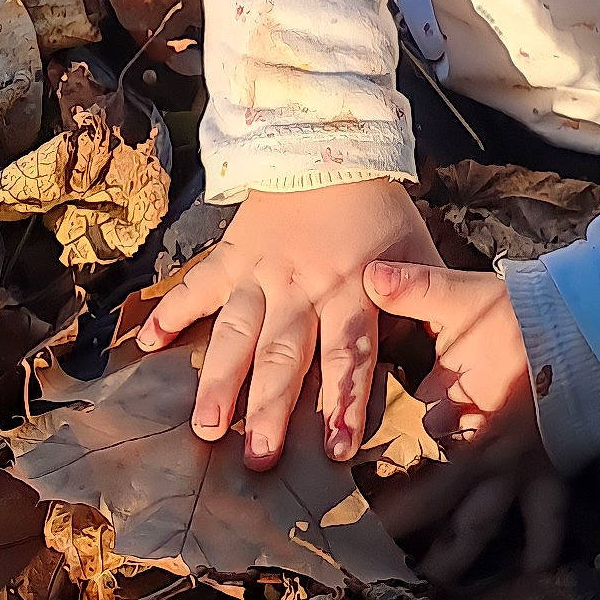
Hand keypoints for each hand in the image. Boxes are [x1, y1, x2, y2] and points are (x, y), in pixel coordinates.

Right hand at [135, 178, 440, 468]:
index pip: (348, 352)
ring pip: (237, 331)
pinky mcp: (233, 253)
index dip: (343, 400)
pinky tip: (147, 346)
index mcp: (351, 287)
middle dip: (270, 409)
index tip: (335, 448)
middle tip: (258, 459)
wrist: (328, 140)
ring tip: (204, 426)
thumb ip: (425, 293)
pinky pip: (199, 285)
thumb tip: (451, 339)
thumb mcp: (413, 244)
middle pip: (285, 355)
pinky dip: (172, 312)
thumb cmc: (376, 204)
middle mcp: (303, 286)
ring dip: (219, 379)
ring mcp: (262, 271)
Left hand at [363, 259, 566, 585]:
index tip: (327, 487)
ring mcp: (515, 471)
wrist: (598, 328)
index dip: (360, 468)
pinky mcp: (551, 476)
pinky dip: (538, 556)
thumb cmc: (526, 313)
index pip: (393, 446)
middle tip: (356, 557)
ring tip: (424, 586)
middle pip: (425, 502)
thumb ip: (413, 288)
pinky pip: (546, 526)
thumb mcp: (464, 295)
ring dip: (449, 560)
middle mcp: (476, 452)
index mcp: (448, 409)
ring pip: (476, 529)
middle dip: (390, 531)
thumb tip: (366, 271)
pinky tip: (530, 583)